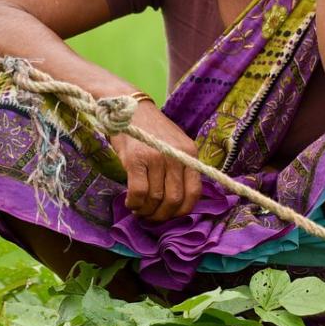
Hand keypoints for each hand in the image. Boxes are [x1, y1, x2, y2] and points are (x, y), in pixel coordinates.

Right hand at [112, 103, 201, 222]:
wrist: (130, 108)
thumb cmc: (153, 130)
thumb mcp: (176, 145)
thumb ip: (181, 167)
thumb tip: (178, 199)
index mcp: (190, 154)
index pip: (194, 192)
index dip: (183, 210)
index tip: (171, 214)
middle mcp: (176, 157)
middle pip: (174, 199)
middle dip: (162, 215)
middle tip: (152, 217)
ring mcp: (156, 158)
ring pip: (156, 198)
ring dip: (146, 211)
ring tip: (140, 210)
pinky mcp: (135, 160)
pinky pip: (139, 192)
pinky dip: (134, 203)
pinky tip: (131, 202)